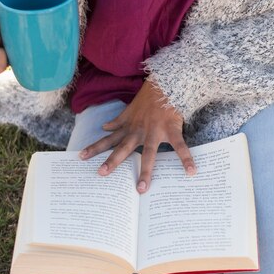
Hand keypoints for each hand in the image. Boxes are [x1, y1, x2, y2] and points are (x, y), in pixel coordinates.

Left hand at [79, 80, 196, 193]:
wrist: (166, 85)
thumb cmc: (148, 99)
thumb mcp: (129, 110)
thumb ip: (118, 121)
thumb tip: (104, 127)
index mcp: (129, 128)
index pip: (108, 139)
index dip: (95, 148)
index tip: (82, 157)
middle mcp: (139, 132)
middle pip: (124, 148)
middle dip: (113, 161)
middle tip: (102, 174)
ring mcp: (155, 131)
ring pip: (148, 153)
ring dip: (145, 170)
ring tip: (142, 188)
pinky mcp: (171, 130)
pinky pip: (180, 147)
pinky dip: (186, 159)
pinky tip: (191, 171)